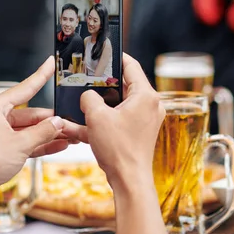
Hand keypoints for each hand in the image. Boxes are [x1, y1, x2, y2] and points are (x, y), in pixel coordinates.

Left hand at [0, 57, 86, 208]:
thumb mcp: (21, 144)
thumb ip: (43, 131)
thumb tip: (58, 122)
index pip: (24, 88)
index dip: (40, 76)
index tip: (50, 63)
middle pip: (30, 114)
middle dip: (51, 120)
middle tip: (70, 122)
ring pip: (29, 130)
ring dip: (48, 134)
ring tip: (70, 135)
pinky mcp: (1, 149)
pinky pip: (25, 142)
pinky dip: (40, 144)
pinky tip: (59, 145)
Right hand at [80, 53, 164, 188]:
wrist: (129, 180)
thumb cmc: (119, 149)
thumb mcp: (96, 117)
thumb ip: (90, 98)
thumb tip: (88, 96)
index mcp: (145, 95)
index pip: (131, 65)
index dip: (116, 56)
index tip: (104, 52)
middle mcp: (150, 105)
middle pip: (125, 84)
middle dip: (104, 83)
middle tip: (89, 77)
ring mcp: (146, 120)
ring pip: (120, 103)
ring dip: (102, 104)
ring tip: (84, 102)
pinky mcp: (140, 132)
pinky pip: (120, 119)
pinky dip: (105, 120)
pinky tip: (84, 125)